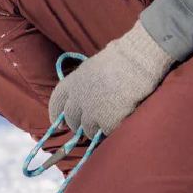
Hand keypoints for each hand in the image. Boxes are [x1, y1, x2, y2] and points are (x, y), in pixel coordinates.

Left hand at [47, 21, 173, 138]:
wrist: (136, 62)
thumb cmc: (119, 59)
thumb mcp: (92, 68)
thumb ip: (83, 84)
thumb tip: (80, 99)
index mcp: (72, 82)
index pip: (57, 103)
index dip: (56, 114)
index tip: (60, 123)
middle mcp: (78, 99)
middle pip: (72, 120)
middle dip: (78, 124)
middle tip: (87, 125)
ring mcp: (91, 112)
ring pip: (88, 130)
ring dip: (95, 128)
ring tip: (107, 119)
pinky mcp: (107, 121)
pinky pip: (106, 132)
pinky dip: (111, 129)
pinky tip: (119, 119)